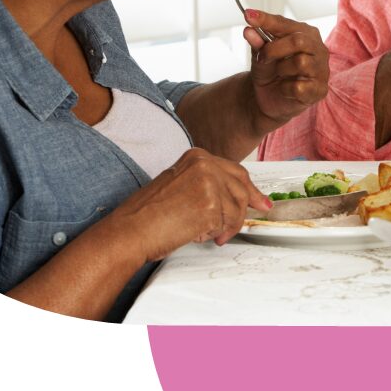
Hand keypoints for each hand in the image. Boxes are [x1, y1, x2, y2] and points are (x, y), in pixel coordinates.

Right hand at [113, 148, 271, 254]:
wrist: (131, 230)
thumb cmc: (147, 214)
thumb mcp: (179, 184)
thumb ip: (206, 184)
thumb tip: (232, 197)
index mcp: (197, 156)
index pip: (235, 171)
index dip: (250, 189)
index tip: (259, 199)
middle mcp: (205, 165)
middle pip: (242, 188)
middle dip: (248, 207)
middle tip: (251, 219)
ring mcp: (210, 184)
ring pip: (237, 209)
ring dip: (227, 226)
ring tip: (209, 233)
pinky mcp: (211, 206)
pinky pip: (226, 225)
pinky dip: (215, 234)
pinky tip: (197, 234)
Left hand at [243, 9, 329, 125]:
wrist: (269, 97)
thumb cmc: (270, 71)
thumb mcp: (260, 54)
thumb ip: (257, 42)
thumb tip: (249, 30)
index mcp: (307, 34)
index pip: (286, 24)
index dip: (267, 20)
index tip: (248, 16)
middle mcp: (318, 49)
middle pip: (299, 41)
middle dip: (274, 49)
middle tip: (262, 57)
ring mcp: (321, 70)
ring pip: (301, 62)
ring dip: (281, 69)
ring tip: (278, 73)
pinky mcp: (319, 90)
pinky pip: (299, 87)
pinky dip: (285, 89)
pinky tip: (285, 89)